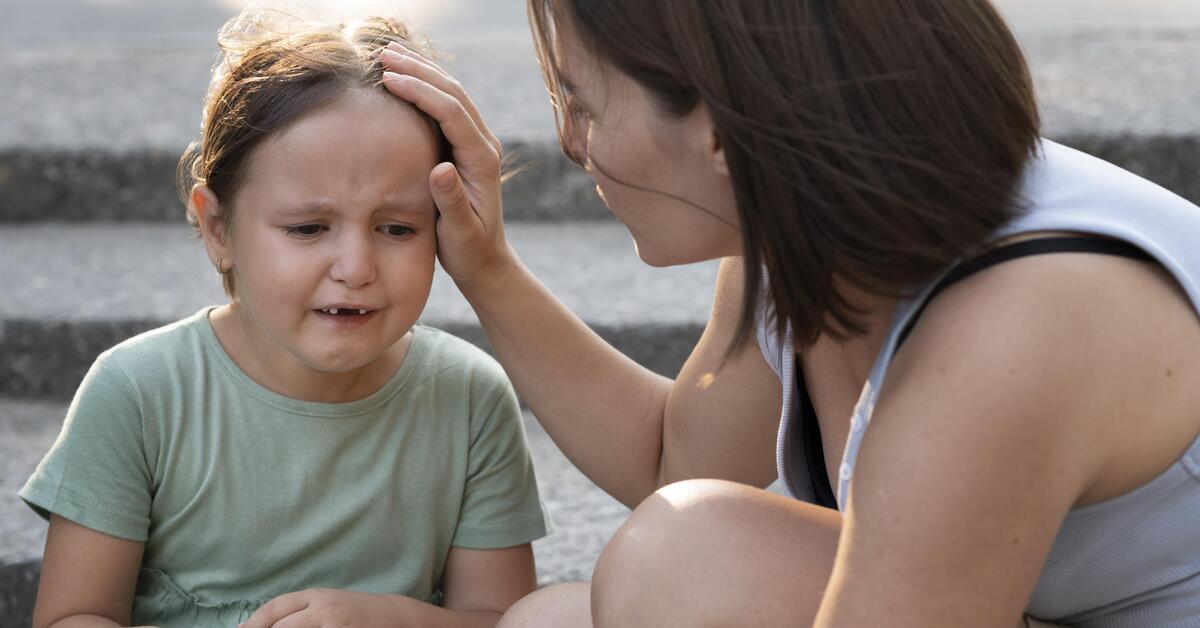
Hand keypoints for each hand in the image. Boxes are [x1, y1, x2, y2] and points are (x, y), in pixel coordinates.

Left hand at [239, 589, 409, 627]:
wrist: (394, 616)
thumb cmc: (355, 613)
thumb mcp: (328, 604)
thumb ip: (300, 612)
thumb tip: (264, 625)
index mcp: (316, 595)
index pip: (275, 608)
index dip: (252, 623)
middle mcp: (324, 608)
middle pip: (281, 626)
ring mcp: (335, 625)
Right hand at [379, 43, 518, 297]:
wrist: (485, 260)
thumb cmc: (469, 249)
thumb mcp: (460, 231)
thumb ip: (451, 200)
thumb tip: (440, 168)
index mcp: (482, 160)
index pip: (451, 112)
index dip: (420, 91)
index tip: (389, 79)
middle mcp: (483, 145)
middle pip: (453, 93)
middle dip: (418, 70)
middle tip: (383, 53)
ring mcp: (475, 143)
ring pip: (451, 94)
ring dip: (421, 71)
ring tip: (389, 53)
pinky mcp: (464, 147)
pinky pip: (445, 107)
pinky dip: (424, 87)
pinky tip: (402, 77)